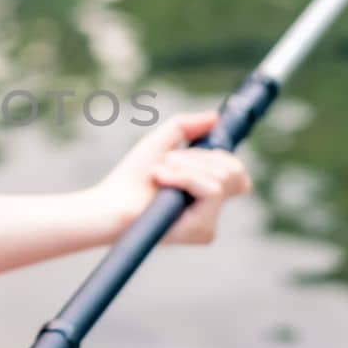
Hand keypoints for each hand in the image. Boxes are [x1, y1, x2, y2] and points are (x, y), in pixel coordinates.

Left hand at [85, 108, 252, 245]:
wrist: (108, 206)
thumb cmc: (131, 179)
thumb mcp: (161, 144)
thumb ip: (187, 128)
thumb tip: (216, 117)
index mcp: (205, 199)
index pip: (239, 175)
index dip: (222, 158)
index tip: (188, 153)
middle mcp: (211, 216)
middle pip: (233, 171)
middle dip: (197, 157)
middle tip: (165, 162)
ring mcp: (208, 226)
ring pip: (221, 178)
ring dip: (186, 166)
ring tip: (159, 172)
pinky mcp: (202, 230)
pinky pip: (211, 190)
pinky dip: (184, 176)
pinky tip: (160, 178)